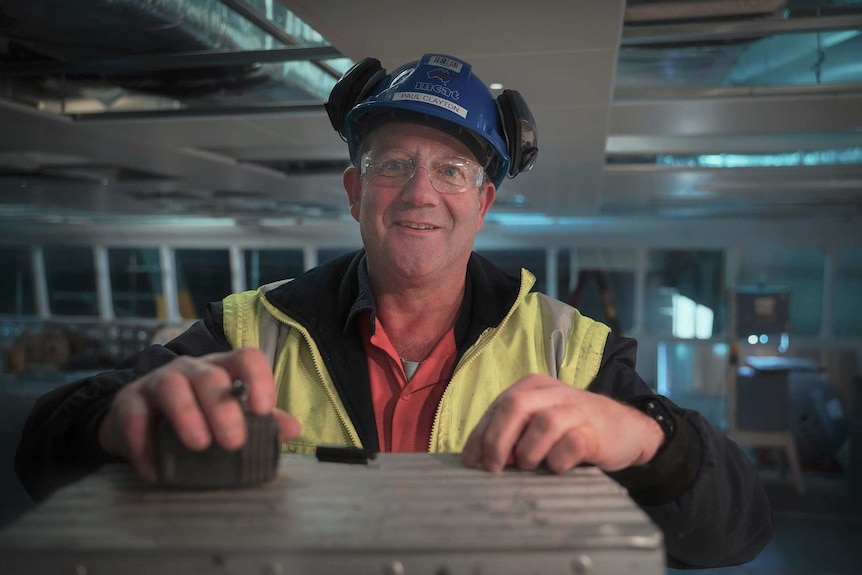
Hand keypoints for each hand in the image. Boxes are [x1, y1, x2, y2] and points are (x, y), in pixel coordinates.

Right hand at [97, 347, 300, 481]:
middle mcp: (191, 369)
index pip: (246, 357)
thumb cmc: (196, 415)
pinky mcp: (128, 401)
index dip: (259, 378)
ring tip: (198, 445)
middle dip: (223, 408)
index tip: (264, 408)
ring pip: (172, 386)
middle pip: (210, 376)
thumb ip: (262, 422)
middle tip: (234, 442)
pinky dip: (143, 444)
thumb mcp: (229, 415)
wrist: (139, 419)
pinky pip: (134, 416)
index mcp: (223, 369)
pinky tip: (155, 470)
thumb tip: (294, 429)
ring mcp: (158, 381)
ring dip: (186, 415)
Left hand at [461, 374, 663, 473]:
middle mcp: (553, 392)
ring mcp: (576, 409)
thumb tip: (478, 459)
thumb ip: (512, 432)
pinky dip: (558, 459)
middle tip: (493, 469)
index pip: (497, 407)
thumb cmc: (572, 429)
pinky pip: (571, 443)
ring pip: (543, 423)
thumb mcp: (538, 423)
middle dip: (496, 441)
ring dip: (528, 451)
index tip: (471, 462)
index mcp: (532, 386)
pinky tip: (557, 467)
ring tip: (530, 466)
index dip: (479, 436)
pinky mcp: (595, 430)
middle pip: (514, 407)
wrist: (628, 430)